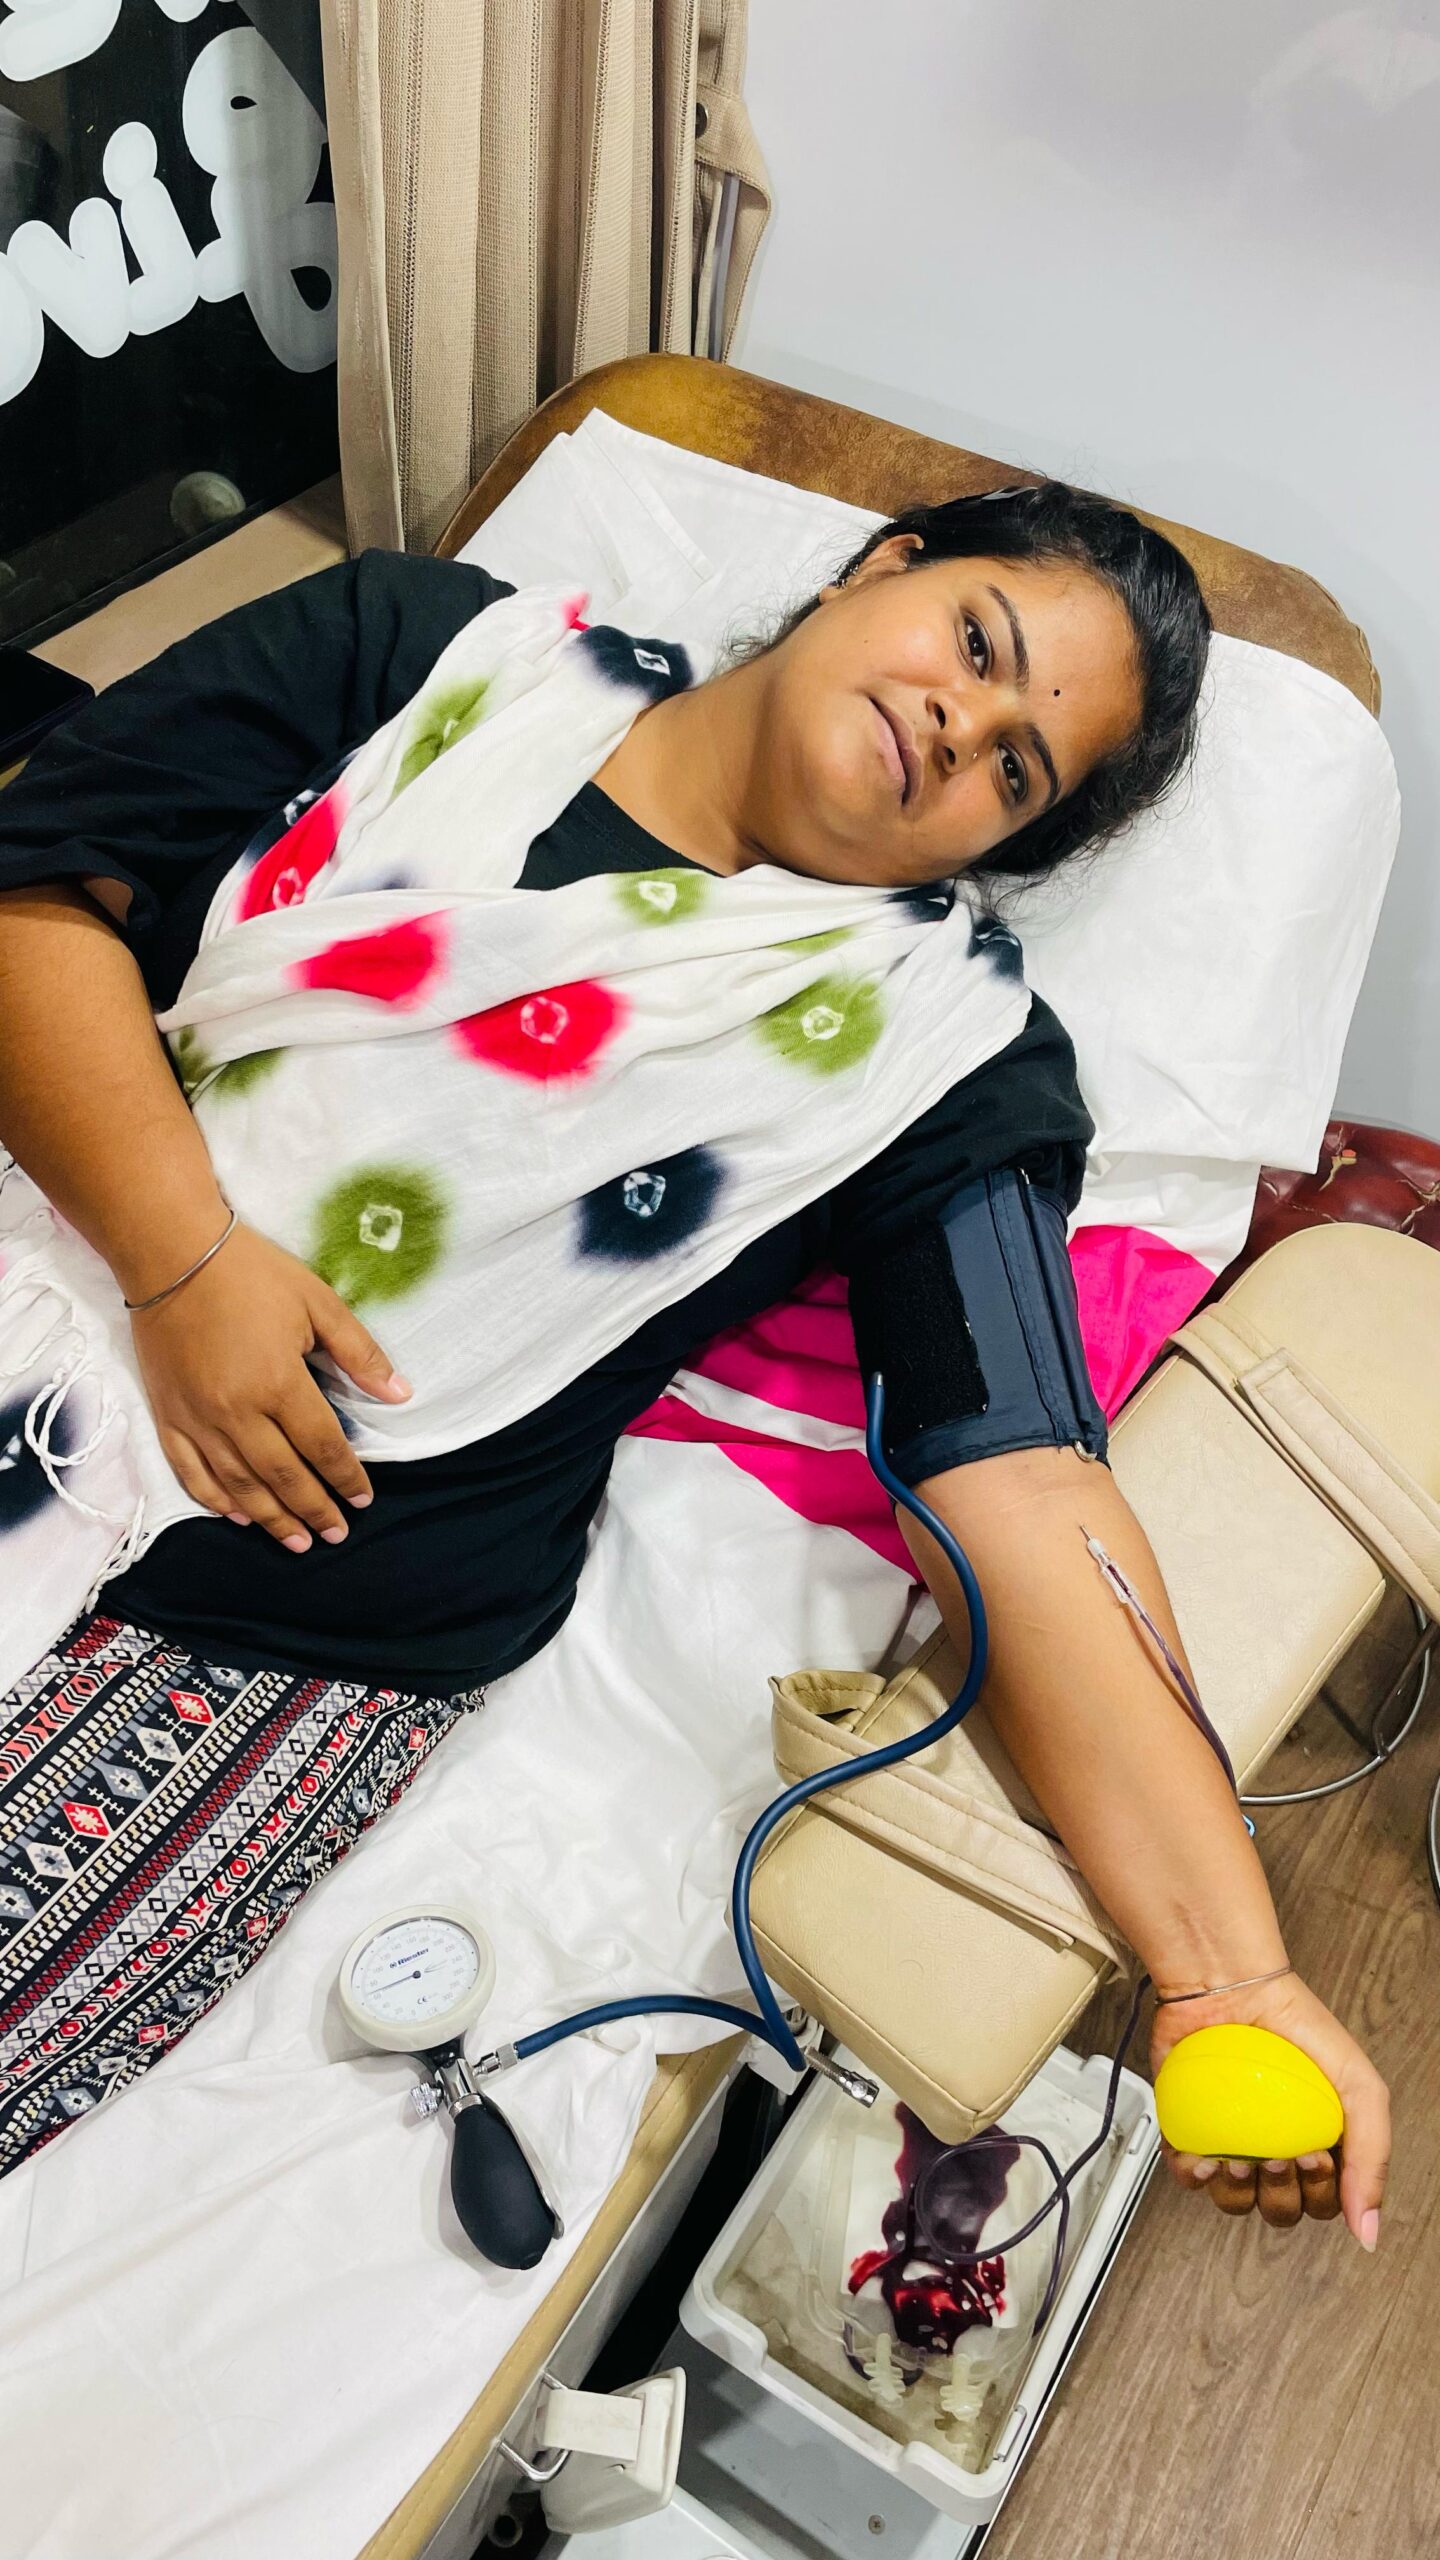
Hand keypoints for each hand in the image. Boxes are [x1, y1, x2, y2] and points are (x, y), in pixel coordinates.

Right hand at [130, 1220, 410, 1550]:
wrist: (170, 1253)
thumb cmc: (250, 1272)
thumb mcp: (318, 1302)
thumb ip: (359, 1353)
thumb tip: (400, 1394)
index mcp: (278, 1383)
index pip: (321, 1445)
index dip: (345, 1476)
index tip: (363, 1500)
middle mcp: (236, 1411)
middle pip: (281, 1475)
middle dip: (312, 1509)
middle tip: (334, 1534)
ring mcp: (196, 1417)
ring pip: (237, 1484)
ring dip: (269, 1517)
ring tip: (295, 1542)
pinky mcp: (167, 1414)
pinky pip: (189, 1470)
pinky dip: (213, 1498)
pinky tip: (235, 1515)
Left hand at [1154, 1968, 1388, 2248]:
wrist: (1232, 1985)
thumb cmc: (1297, 2026)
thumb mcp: (1359, 2085)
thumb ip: (1371, 2157)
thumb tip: (1369, 2232)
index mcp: (1318, 2144)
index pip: (1323, 2204)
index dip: (1321, 2194)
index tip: (1315, 2154)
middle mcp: (1274, 2147)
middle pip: (1280, 2210)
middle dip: (1282, 2193)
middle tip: (1280, 2153)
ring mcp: (1230, 2140)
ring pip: (1235, 2202)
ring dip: (1239, 2192)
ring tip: (1241, 2156)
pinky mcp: (1190, 2128)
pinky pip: (1188, 2176)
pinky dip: (1195, 2176)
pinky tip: (1205, 2158)